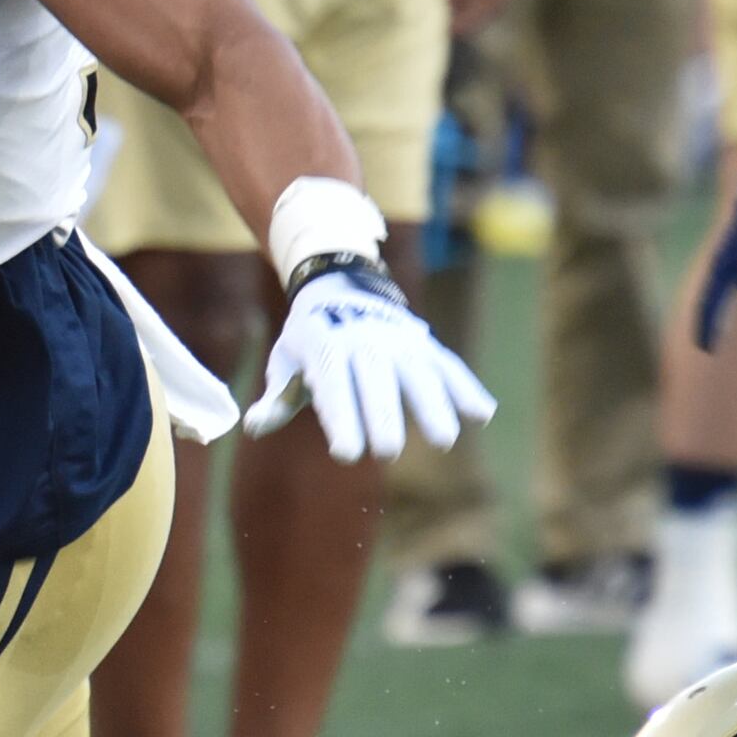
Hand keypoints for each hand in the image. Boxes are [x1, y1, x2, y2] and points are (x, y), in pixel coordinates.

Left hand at [241, 261, 496, 462]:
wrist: (340, 282)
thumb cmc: (309, 337)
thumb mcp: (286, 359)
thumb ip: (277, 397)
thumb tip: (254, 427)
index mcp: (326, 347)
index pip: (333, 387)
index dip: (339, 419)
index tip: (345, 454)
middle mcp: (365, 341)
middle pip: (376, 382)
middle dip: (382, 415)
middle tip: (387, 452)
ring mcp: (400, 341)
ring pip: (419, 373)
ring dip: (434, 406)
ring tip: (444, 442)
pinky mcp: (424, 343)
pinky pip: (448, 365)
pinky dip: (466, 388)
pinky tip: (482, 415)